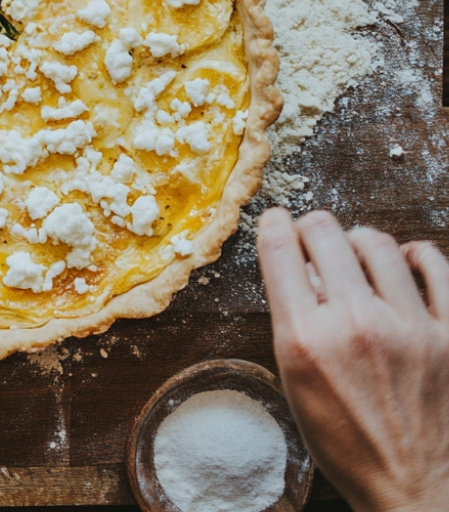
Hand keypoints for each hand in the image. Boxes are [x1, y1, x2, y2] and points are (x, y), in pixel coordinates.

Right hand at [258, 208, 448, 511]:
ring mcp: (409, 327)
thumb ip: (293, 320)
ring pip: (377, 241)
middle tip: (313, 238)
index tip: (276, 222)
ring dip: (359, 240)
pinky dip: (417, 255)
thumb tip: (298, 267)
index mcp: (305, 339)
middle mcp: (354, 325)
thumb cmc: (348, 443)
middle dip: (311, 227)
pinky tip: (406, 261)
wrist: (415, 491)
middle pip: (324, 230)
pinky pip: (435, 266)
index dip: (273, 223)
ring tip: (357, 253)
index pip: (278, 247)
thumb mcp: (296, 382)